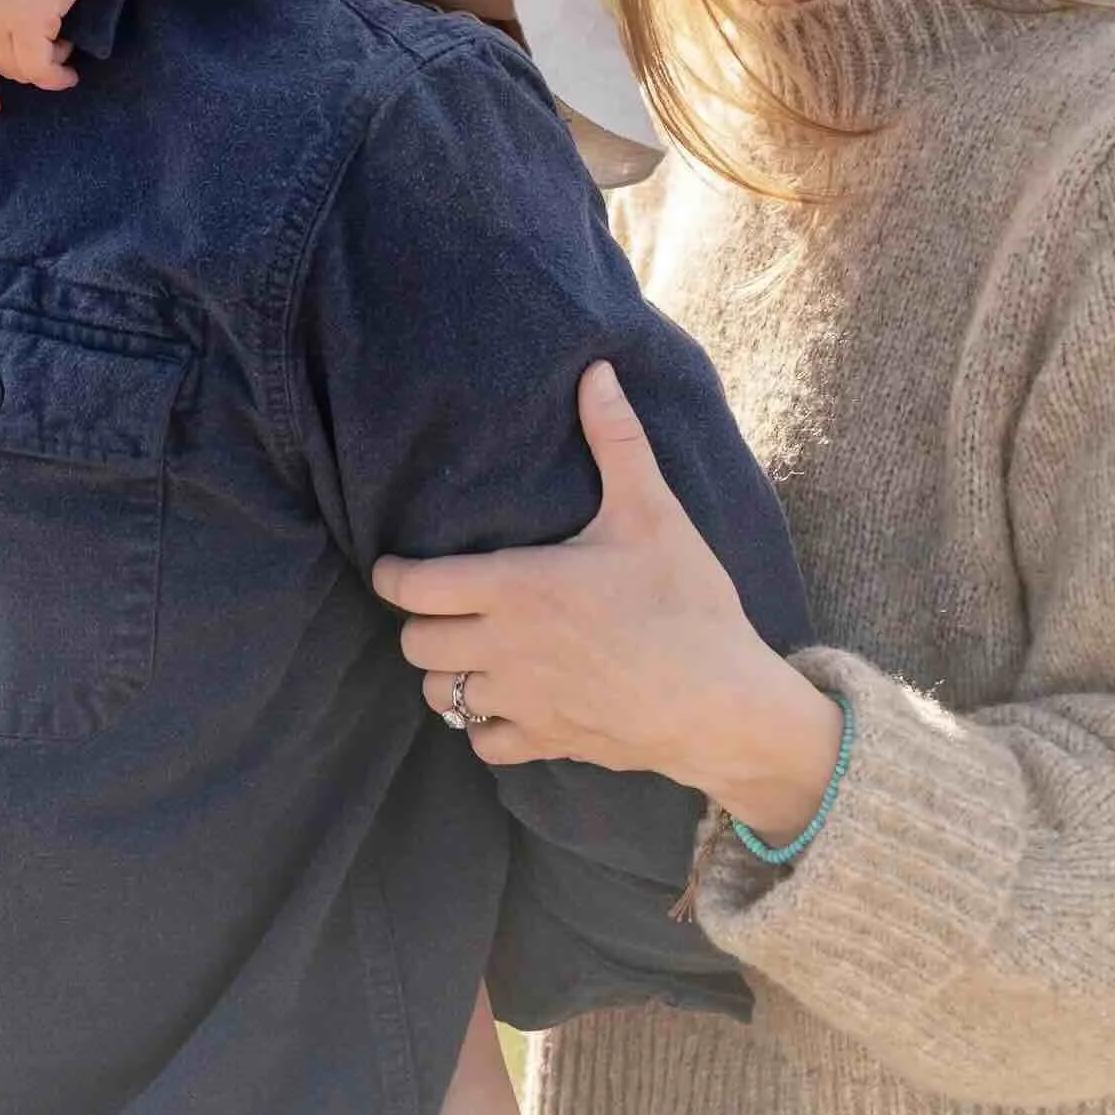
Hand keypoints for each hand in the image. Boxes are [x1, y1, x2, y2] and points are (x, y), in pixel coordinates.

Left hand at [373, 361, 805, 788]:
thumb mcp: (651, 512)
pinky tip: (504, 700)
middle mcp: (503, 648)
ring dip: (445, 672)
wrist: (722, 702)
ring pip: (439, 695)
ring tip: (469, 649)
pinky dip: (481, 724)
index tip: (393, 568)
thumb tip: (597, 372)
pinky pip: (481, 741)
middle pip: (414, 644)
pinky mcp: (544, 741)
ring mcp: (520, 701)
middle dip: (420, 622)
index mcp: (516, 588)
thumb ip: (616, 440)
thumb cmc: (685, 602)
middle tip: (444, 604)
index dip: (393, 576)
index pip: (414, 587)